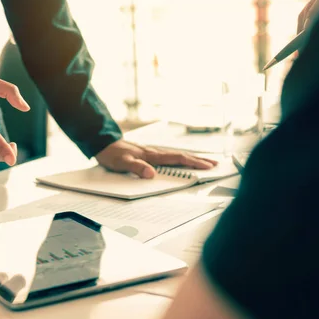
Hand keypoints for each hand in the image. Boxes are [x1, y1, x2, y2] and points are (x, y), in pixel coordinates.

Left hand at [95, 140, 217, 178]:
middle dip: (199, 160)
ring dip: (192, 159)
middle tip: (216, 165)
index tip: (208, 166)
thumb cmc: (111, 154)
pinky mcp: (148, 155)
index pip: (177, 159)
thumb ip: (136, 168)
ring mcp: (152, 153)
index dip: (193, 163)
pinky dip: (181, 159)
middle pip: (181, 156)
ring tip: (205, 163)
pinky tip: (183, 161)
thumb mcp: (121, 163)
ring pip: (177, 156)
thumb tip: (151, 174)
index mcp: (151, 155)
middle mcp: (154, 153)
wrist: (102, 143)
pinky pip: (169, 157)